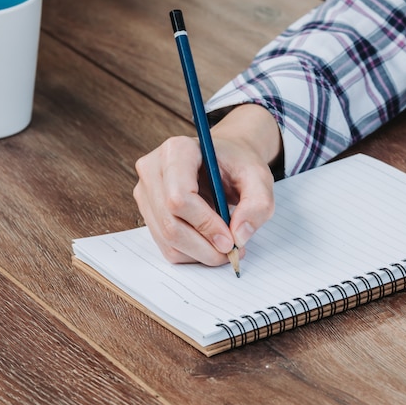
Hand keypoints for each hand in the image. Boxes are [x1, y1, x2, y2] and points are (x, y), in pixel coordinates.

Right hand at [133, 104, 280, 264]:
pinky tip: (210, 241)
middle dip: (204, 246)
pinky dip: (192, 253)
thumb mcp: (260, 178)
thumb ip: (257, 205)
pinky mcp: (148, 212)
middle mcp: (152, 170)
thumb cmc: (238, 164)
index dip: (205, 224)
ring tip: (225, 246)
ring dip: (200, 253)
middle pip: (170, 224)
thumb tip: (238, 237)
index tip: (230, 239)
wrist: (223, 161)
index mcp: (177, 151)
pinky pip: (166, 246)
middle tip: (232, 251)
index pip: (179, 198)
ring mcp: (146, 192)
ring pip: (167, 240)